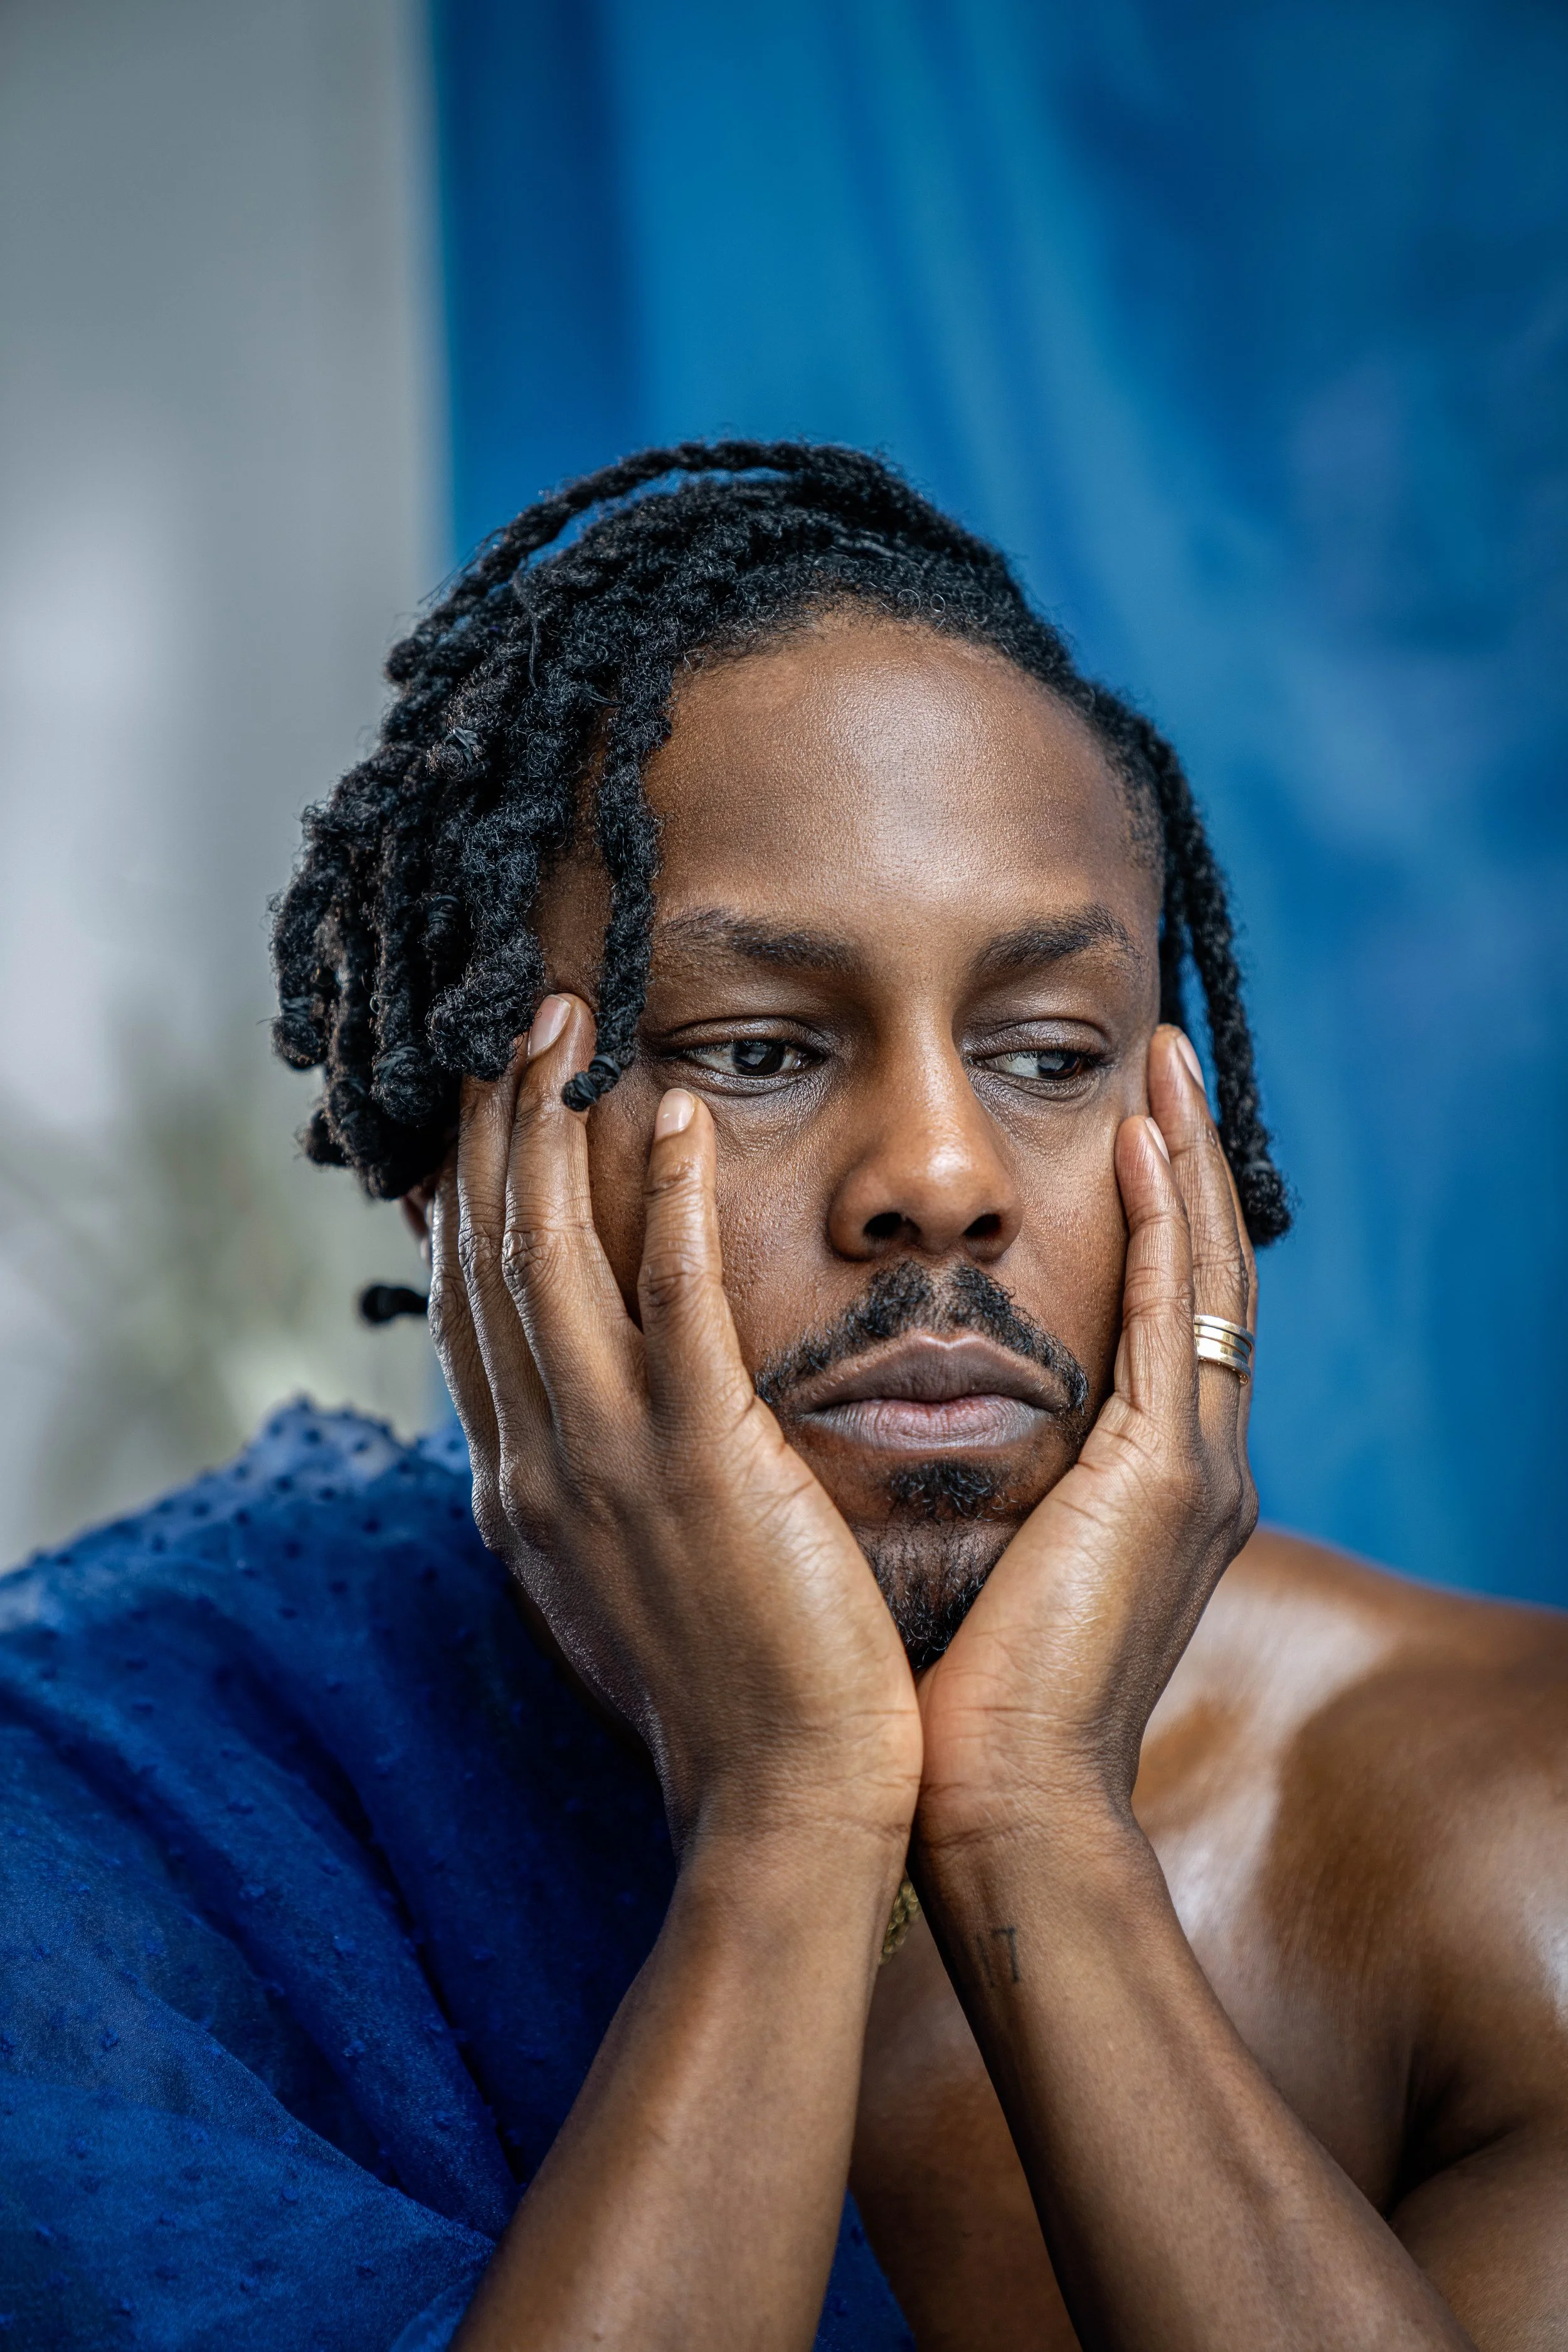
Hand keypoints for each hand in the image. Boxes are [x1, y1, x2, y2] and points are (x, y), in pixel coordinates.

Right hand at [429, 994, 921, 1861]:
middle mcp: (538, 1460)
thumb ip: (589, 1494)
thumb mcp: (621, 1583)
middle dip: (494, 1127)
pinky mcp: (699, 1457)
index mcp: (521, 1489)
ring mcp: (608, 1456)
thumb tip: (573, 1434)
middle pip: (491, 1255)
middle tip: (516, 1019)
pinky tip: (680, 1116)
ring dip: (554, 1124)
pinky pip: (672, 1295)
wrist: (781, 1803)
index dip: (467, 1196)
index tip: (481, 1110)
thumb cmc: (725, 1694)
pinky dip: (664, 1197)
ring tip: (571, 1021)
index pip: (471, 1310)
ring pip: (553, 1253)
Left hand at [914, 1025, 1258, 1846]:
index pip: (1168, 1317)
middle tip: (1165, 1062)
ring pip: (1207, 1278)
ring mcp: (1194, 1473)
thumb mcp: (987, 1559)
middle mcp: (1194, 1468)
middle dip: (1188, 1163)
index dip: (1158, 1215)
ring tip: (1165, 1067)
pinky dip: (1164, 1228)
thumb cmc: (964, 1702)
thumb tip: (906, 1422)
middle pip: (1206, 1276)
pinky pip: (1175, 1323)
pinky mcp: (1165, 1483)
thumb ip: (988, 1483)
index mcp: (1150, 1487)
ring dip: (1186, 1164)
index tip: (1129, 1124)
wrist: (998, 1810)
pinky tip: (1142, 1145)